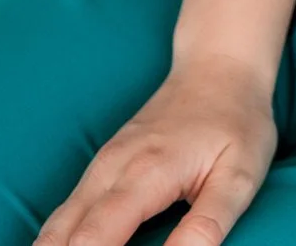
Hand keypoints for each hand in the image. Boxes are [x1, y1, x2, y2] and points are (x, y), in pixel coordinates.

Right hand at [34, 53, 277, 245]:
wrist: (219, 68)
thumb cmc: (236, 122)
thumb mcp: (240, 176)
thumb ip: (206, 226)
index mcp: (144, 175)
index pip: (92, 240)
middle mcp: (109, 169)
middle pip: (60, 238)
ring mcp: (100, 166)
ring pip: (56, 227)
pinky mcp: (100, 167)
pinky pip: (66, 214)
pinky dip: (61, 241)